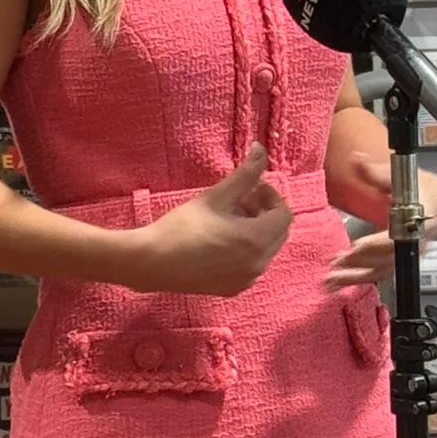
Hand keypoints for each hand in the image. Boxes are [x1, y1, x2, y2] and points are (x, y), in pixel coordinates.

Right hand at [120, 146, 292, 295]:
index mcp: (256, 240)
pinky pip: (252, 265)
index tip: (252, 187)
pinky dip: (247, 249)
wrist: (152, 262)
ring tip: (228, 217)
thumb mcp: (216, 196)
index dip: (271, 197)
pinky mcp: (233, 289)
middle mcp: (257, 264)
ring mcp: (246, 280)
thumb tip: (262, 148)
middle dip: (265, 213)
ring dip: (257, 230)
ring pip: (266, 250)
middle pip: (279, 233)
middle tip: (241, 199)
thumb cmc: (182, 226)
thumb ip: (244, 174)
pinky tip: (222, 239)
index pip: (284, 215)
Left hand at [323, 171, 436, 288]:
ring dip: (355, 276)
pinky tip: (337, 281)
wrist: (431, 199)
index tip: (356, 246)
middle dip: (360, 262)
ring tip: (331, 278)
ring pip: (382, 271)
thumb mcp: (399, 174)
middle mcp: (417, 240)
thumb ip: (377, 173)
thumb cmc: (417, 187)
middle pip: (388, 258)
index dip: (377, 243)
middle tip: (336, 262)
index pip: (400, 236)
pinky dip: (357, 278)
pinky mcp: (396, 261)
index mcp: (422, 217)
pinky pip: (378, 274)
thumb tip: (359, 160)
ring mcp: (407, 253)